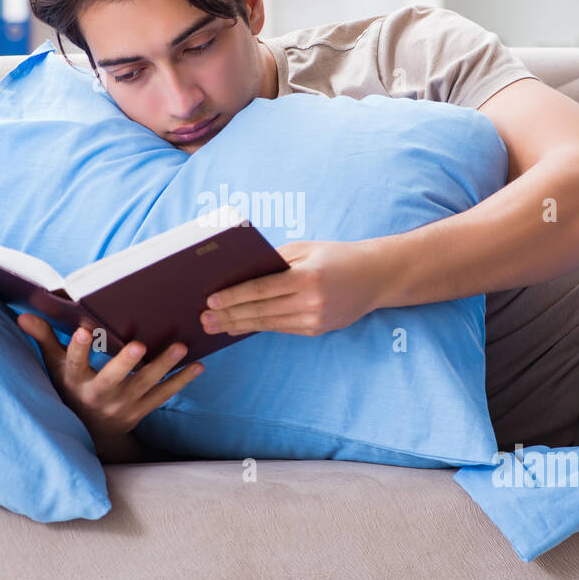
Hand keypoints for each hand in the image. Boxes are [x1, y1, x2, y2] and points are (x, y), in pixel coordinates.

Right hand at [16, 314, 202, 446]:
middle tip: (139, 345)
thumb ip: (44, 338)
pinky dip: (181, 381)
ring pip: (144, 386)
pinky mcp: (141, 410)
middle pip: (112, 379)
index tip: (84, 331)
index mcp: (75, 381)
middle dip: (125, 363)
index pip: (74, 364)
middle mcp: (99, 396)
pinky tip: (197, 366)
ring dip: (163, 367)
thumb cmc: (70, 388)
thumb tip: (23, 314)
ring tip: (180, 347)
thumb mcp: (53, 367)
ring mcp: (122, 406)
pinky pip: (163, 396)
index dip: (78, 349)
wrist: (89, 432)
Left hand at [199, 239, 384, 337]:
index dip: (234, 296)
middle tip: (203, 319)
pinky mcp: (316, 330)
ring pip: (268, 323)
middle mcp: (311, 302)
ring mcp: (315, 319)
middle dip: (229, 315)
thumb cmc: (335, 256)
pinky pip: (281, 329)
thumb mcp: (305, 250)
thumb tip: (239, 276)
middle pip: (260, 311)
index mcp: (306, 277)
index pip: (261, 289)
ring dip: (238, 325)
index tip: (210, 300)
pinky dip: (257, 327)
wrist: (375, 277)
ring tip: (214, 326)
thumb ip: (274, 262)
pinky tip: (238, 327)